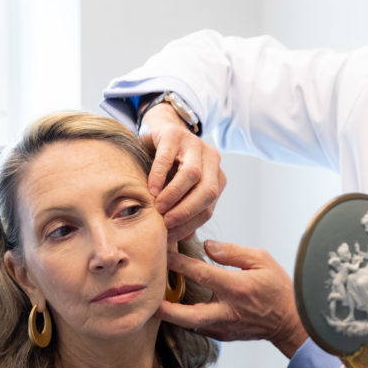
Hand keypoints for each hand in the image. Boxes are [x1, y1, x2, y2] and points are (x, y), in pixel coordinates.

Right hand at [139, 104, 225, 240]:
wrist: (159, 129)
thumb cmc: (169, 167)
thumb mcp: (180, 189)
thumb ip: (184, 209)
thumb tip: (184, 238)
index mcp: (216, 177)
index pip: (209, 207)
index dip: (190, 223)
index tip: (171, 235)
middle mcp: (212, 160)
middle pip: (207, 191)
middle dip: (186, 210)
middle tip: (166, 222)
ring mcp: (196, 145)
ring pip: (193, 174)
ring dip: (174, 194)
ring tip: (158, 206)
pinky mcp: (176, 134)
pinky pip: (169, 157)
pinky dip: (160, 175)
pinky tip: (151, 188)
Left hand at [160, 240, 308, 356]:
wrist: (291, 321)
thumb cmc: (278, 288)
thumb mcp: (262, 260)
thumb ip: (232, 252)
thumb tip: (207, 246)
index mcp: (236, 288)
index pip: (200, 274)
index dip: (179, 263)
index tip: (163, 253)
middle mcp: (227, 311)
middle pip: (186, 313)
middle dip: (164, 305)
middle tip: (146, 295)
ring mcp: (224, 327)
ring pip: (188, 325)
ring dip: (170, 314)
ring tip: (153, 302)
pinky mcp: (223, 336)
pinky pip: (198, 327)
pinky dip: (185, 318)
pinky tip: (175, 308)